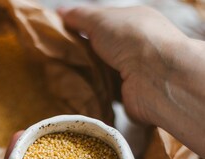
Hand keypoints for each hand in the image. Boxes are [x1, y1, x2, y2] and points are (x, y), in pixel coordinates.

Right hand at [59, 5, 204, 157]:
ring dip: (86, 76)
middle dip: (81, 55)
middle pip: (100, 51)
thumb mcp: (101, 19)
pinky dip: (93, 92)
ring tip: (62, 77)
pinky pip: (104, 92)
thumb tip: (60, 11)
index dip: (80, 29)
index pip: (101, 25)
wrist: (154, 77)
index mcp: (130, 23)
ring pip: (101, 73)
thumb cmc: (131, 39)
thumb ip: (80, 16)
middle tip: (57, 59)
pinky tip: (78, 91)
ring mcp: (130, 72)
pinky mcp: (125, 94)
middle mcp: (132, 47)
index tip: (59, 36)